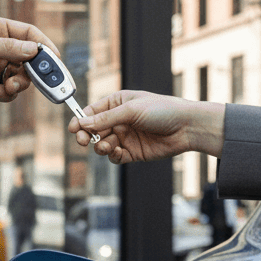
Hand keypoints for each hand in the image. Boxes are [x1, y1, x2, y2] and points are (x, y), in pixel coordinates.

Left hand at [0, 17, 57, 106]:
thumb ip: (6, 48)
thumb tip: (34, 49)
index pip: (29, 34)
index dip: (44, 45)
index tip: (54, 58)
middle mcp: (1, 48)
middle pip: (31, 59)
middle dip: (34, 72)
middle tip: (37, 81)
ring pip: (23, 78)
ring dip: (18, 85)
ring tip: (7, 87)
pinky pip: (10, 92)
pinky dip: (5, 95)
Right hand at [69, 91, 225, 163]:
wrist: (186, 127)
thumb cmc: (163, 110)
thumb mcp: (131, 110)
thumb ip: (105, 118)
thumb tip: (82, 123)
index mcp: (117, 104)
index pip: (92, 112)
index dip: (81, 120)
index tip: (74, 129)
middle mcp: (119, 120)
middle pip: (93, 130)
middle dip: (87, 136)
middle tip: (84, 141)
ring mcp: (126, 137)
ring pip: (102, 145)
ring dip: (101, 146)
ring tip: (107, 146)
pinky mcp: (133, 152)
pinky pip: (115, 157)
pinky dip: (113, 156)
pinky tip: (118, 153)